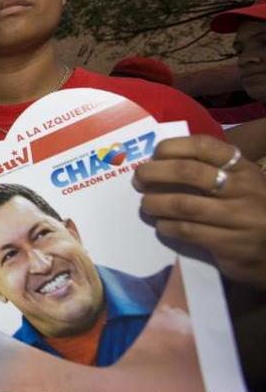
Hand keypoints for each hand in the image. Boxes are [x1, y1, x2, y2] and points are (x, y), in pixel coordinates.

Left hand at [134, 135, 265, 288]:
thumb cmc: (253, 210)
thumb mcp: (243, 184)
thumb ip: (212, 171)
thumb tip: (162, 162)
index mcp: (244, 168)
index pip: (204, 146)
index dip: (173, 146)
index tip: (154, 153)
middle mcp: (244, 189)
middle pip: (188, 172)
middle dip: (155, 173)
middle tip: (138, 179)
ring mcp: (239, 218)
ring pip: (183, 204)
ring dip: (155, 203)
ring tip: (146, 204)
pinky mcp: (230, 245)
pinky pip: (188, 231)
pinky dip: (167, 226)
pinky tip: (162, 226)